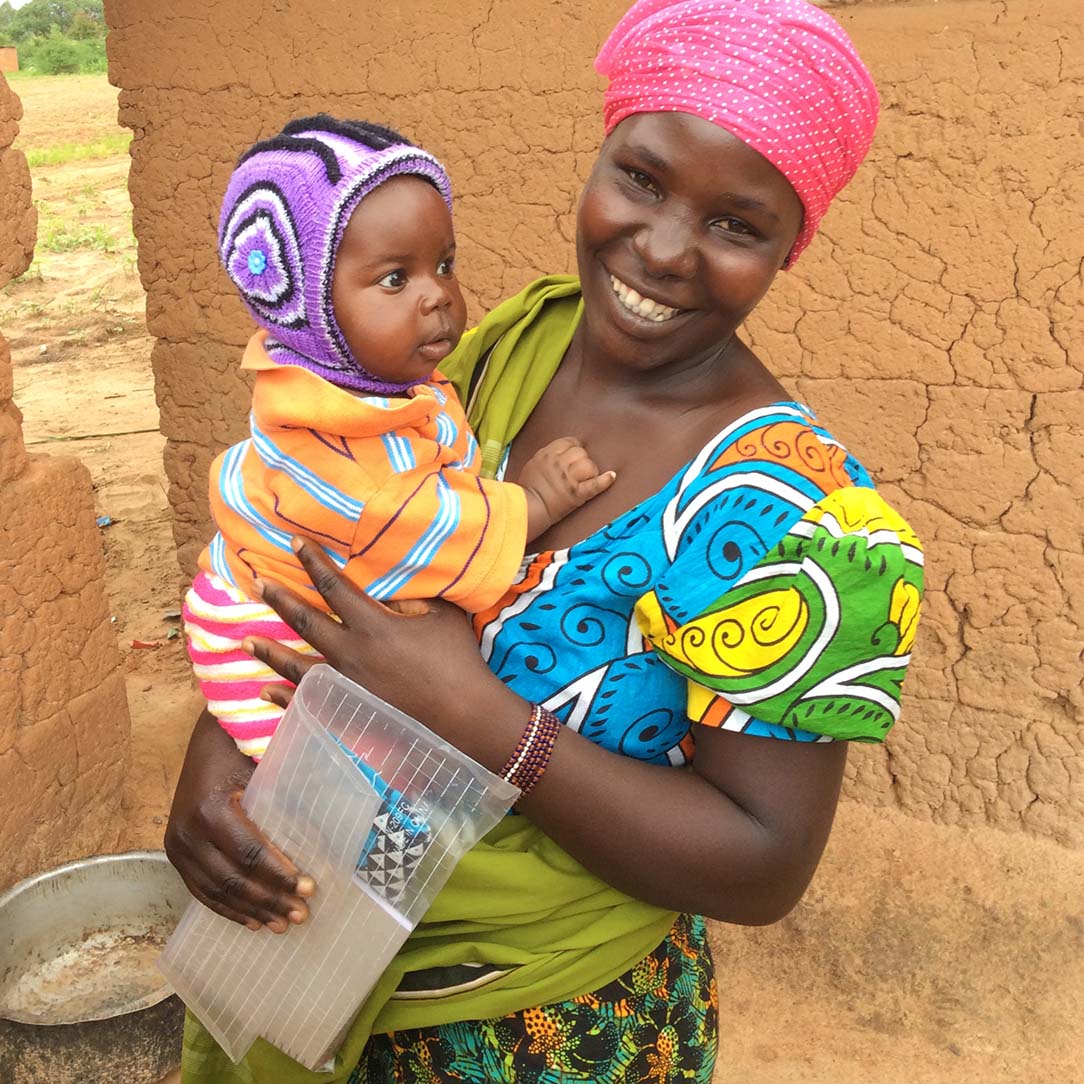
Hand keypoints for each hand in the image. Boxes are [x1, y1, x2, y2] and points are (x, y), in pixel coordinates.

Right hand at [164, 710, 315, 931]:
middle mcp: (187, 830)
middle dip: (269, 900)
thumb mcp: (266, 747)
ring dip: (251, 911)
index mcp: (210, 807)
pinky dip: (226, 908)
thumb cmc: (243, 738)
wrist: (207, 731)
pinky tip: (252, 922)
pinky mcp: (175, 850)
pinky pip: (200, 889)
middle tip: (302, 914)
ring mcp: (177, 843)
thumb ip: (294, 761)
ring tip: (283, 923)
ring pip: (216, 891)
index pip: (250, 853)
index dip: (279, 875)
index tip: (309, 887)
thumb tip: (342, 763)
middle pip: (233, 879)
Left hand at [246, 539, 520, 761]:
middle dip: (281, 600)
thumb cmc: (458, 659)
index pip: (334, 586)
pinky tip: (266, 691)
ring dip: (270, 652)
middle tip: (259, 584)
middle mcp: (351, 654)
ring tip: (246, 640)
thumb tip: (386, 587)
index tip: (294, 543)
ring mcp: (346, 686)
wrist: (464, 714)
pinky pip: (308, 703)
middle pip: (306, 622)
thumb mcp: (441, 614)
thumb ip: (411, 596)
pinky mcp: (349, 712)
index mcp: (374, 625)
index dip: (313, 562)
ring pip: (297, 666)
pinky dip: (284, 697)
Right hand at [519, 437, 615, 539]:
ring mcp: (569, 478)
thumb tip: (557, 453)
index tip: (575, 456)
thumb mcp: (533, 464)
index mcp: (547, 454)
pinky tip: (611, 476)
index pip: (569, 442)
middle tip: (577, 472)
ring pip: (589, 465)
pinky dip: (605, 480)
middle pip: (580, 452)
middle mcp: (559, 463)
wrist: (526, 508)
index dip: (575, 448)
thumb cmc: (527, 489)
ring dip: (590, 471)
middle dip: (581, 460)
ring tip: (585, 479)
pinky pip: (595, 484)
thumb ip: (547, 457)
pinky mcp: (577, 494)